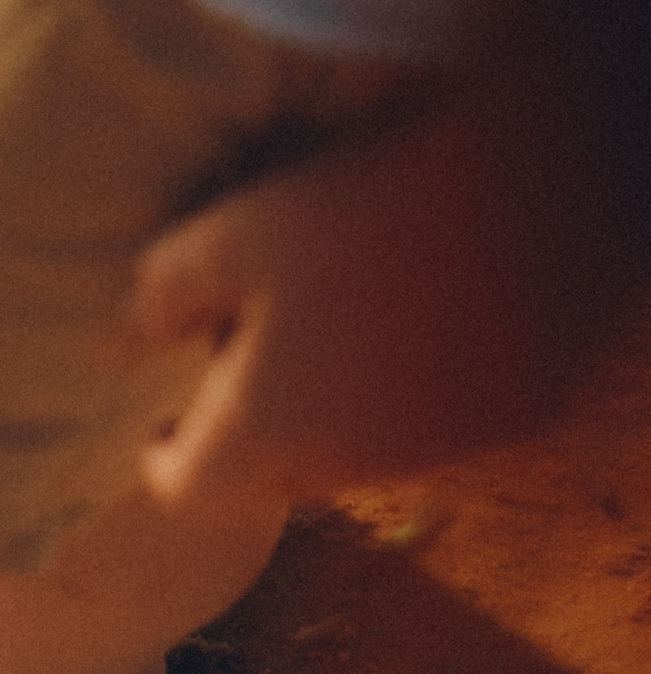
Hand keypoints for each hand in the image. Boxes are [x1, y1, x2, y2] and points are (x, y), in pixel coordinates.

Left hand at [129, 80, 613, 509]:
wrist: (529, 181)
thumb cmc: (356, 206)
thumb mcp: (228, 232)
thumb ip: (165, 292)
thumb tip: (145, 330)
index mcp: (271, 428)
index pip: (193, 492)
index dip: (165, 460)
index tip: (161, 421)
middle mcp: (353, 461)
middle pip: (276, 476)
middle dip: (249, 431)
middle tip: (240, 355)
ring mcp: (440, 446)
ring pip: (356, 456)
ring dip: (330, 413)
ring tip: (328, 326)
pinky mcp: (512, 416)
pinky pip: (435, 426)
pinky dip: (406, 393)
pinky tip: (409, 314)